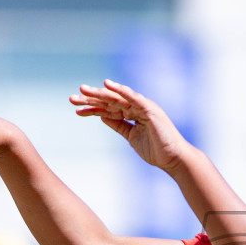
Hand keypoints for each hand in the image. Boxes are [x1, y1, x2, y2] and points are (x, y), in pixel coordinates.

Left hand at [69, 80, 190, 171]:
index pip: (108, 109)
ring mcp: (143, 107)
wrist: (173, 159)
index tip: (76, 109)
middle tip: (72, 98)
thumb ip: (118, 125)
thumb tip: (103, 117)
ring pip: (117, 98)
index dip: (92, 109)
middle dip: (91, 99)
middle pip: (109, 101)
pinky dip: (120, 90)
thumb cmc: (156, 150)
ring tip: (83, 90)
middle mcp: (136, 107)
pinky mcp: (149, 109)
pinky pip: (132, 97)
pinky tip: (107, 84)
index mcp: (132, 114)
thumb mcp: (131, 137)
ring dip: (99, 93)